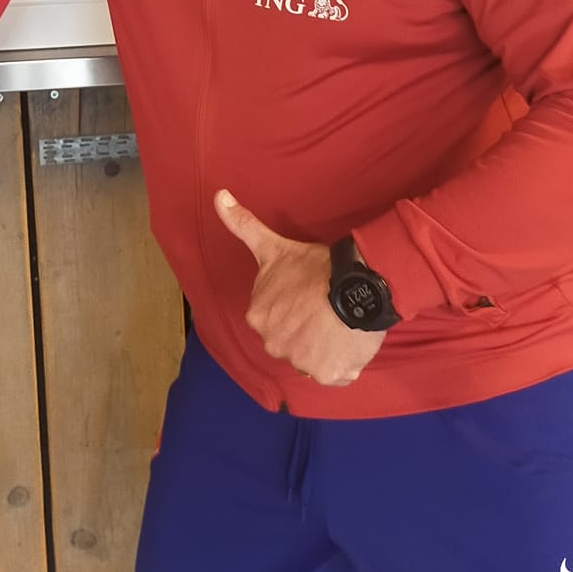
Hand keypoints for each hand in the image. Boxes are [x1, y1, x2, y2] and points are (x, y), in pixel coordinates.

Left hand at [215, 189, 385, 387]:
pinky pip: (337, 373)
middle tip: (325, 308)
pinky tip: (350, 340)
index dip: (294, 307)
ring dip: (326, 345)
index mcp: (258, 318)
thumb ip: (242, 226)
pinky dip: (345, 361)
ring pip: (314, 358)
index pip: (275, 318)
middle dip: (307, 329)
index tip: (309, 295)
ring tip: (341, 321)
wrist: (354, 285)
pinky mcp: (329, 375)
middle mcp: (273, 345)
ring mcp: (302, 363)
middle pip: (292, 341)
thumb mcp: (272, 246)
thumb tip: (218, 196)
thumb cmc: (313, 267)